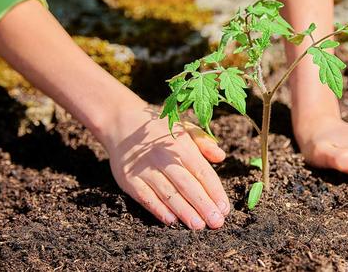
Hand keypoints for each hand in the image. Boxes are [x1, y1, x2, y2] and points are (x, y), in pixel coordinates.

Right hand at [102, 105, 229, 229]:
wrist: (122, 122)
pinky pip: (145, 197)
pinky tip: (171, 221)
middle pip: (187, 185)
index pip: (202, 172)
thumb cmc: (160, 129)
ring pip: (168, 194)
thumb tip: (221, 157)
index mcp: (181, 145)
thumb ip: (204, 142)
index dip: (215, 191)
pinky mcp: (128, 179)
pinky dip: (158, 209)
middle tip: (216, 222)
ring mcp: (144, 168)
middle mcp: (164, 157)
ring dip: (184, 211)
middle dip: (203, 205)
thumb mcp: (184, 127)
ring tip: (198, 226)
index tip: (224, 208)